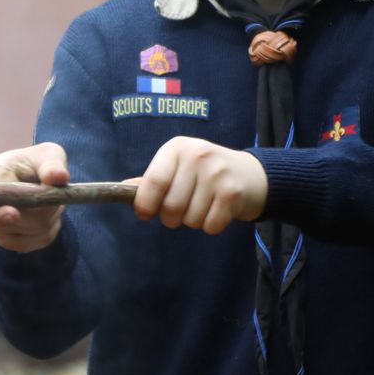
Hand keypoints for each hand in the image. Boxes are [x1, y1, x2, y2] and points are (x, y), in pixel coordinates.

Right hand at [0, 143, 68, 252]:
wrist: (33, 178)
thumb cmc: (37, 162)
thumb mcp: (47, 154)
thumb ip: (51, 163)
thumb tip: (60, 177)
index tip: (13, 214)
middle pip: (14, 221)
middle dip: (42, 208)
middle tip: (55, 191)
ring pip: (31, 231)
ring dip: (50, 217)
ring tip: (50, 197)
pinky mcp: (13, 241)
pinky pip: (39, 240)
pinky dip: (52, 227)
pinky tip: (50, 212)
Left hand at [130, 137, 266, 233]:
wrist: (251, 174)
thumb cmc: (206, 172)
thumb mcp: (179, 166)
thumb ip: (153, 179)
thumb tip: (121, 189)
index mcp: (177, 148)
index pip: (153, 181)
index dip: (145, 204)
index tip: (144, 214)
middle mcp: (197, 156)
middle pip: (170, 206)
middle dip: (171, 218)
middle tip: (181, 210)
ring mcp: (217, 173)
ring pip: (190, 219)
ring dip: (193, 222)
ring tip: (203, 205)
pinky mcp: (232, 193)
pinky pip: (210, 226)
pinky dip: (211, 226)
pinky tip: (217, 211)